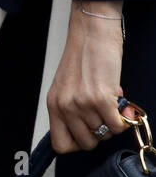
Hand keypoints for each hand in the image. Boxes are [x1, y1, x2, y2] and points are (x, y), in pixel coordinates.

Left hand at [47, 0, 125, 151]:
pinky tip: (119, 104)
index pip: (60, 145)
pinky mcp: (100, 99)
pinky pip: (117, 126)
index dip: (77, 142)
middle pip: (86, 143)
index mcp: (53, 104)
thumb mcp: (68, 86)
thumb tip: (98, 130)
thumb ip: (75, 110)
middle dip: (99, 132)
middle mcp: (65, 106)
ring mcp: (82, 104)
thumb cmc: (83, 55)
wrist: (92, 31)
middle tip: (103, 114)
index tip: (87, 131)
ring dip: (112, 122)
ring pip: (104, 134)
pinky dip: (123, 119)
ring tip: (110, 102)